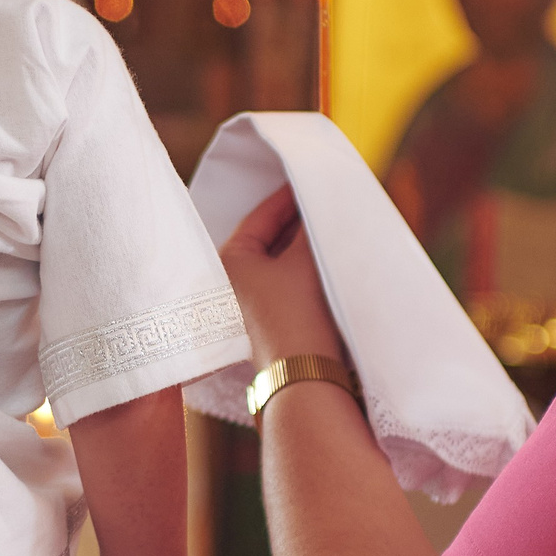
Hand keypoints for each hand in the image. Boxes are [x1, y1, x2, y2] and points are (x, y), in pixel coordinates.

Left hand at [219, 186, 344, 369]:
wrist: (302, 377)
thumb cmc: (296, 314)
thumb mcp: (305, 261)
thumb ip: (309, 227)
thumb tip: (317, 201)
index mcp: (227, 262)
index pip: (260, 217)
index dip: (287, 196)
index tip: (309, 178)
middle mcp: (228, 283)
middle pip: (266, 240)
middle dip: (296, 222)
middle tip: (323, 200)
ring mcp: (244, 306)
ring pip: (276, 263)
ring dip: (300, 247)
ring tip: (328, 226)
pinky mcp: (263, 324)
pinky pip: (281, 284)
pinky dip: (300, 270)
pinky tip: (324, 260)